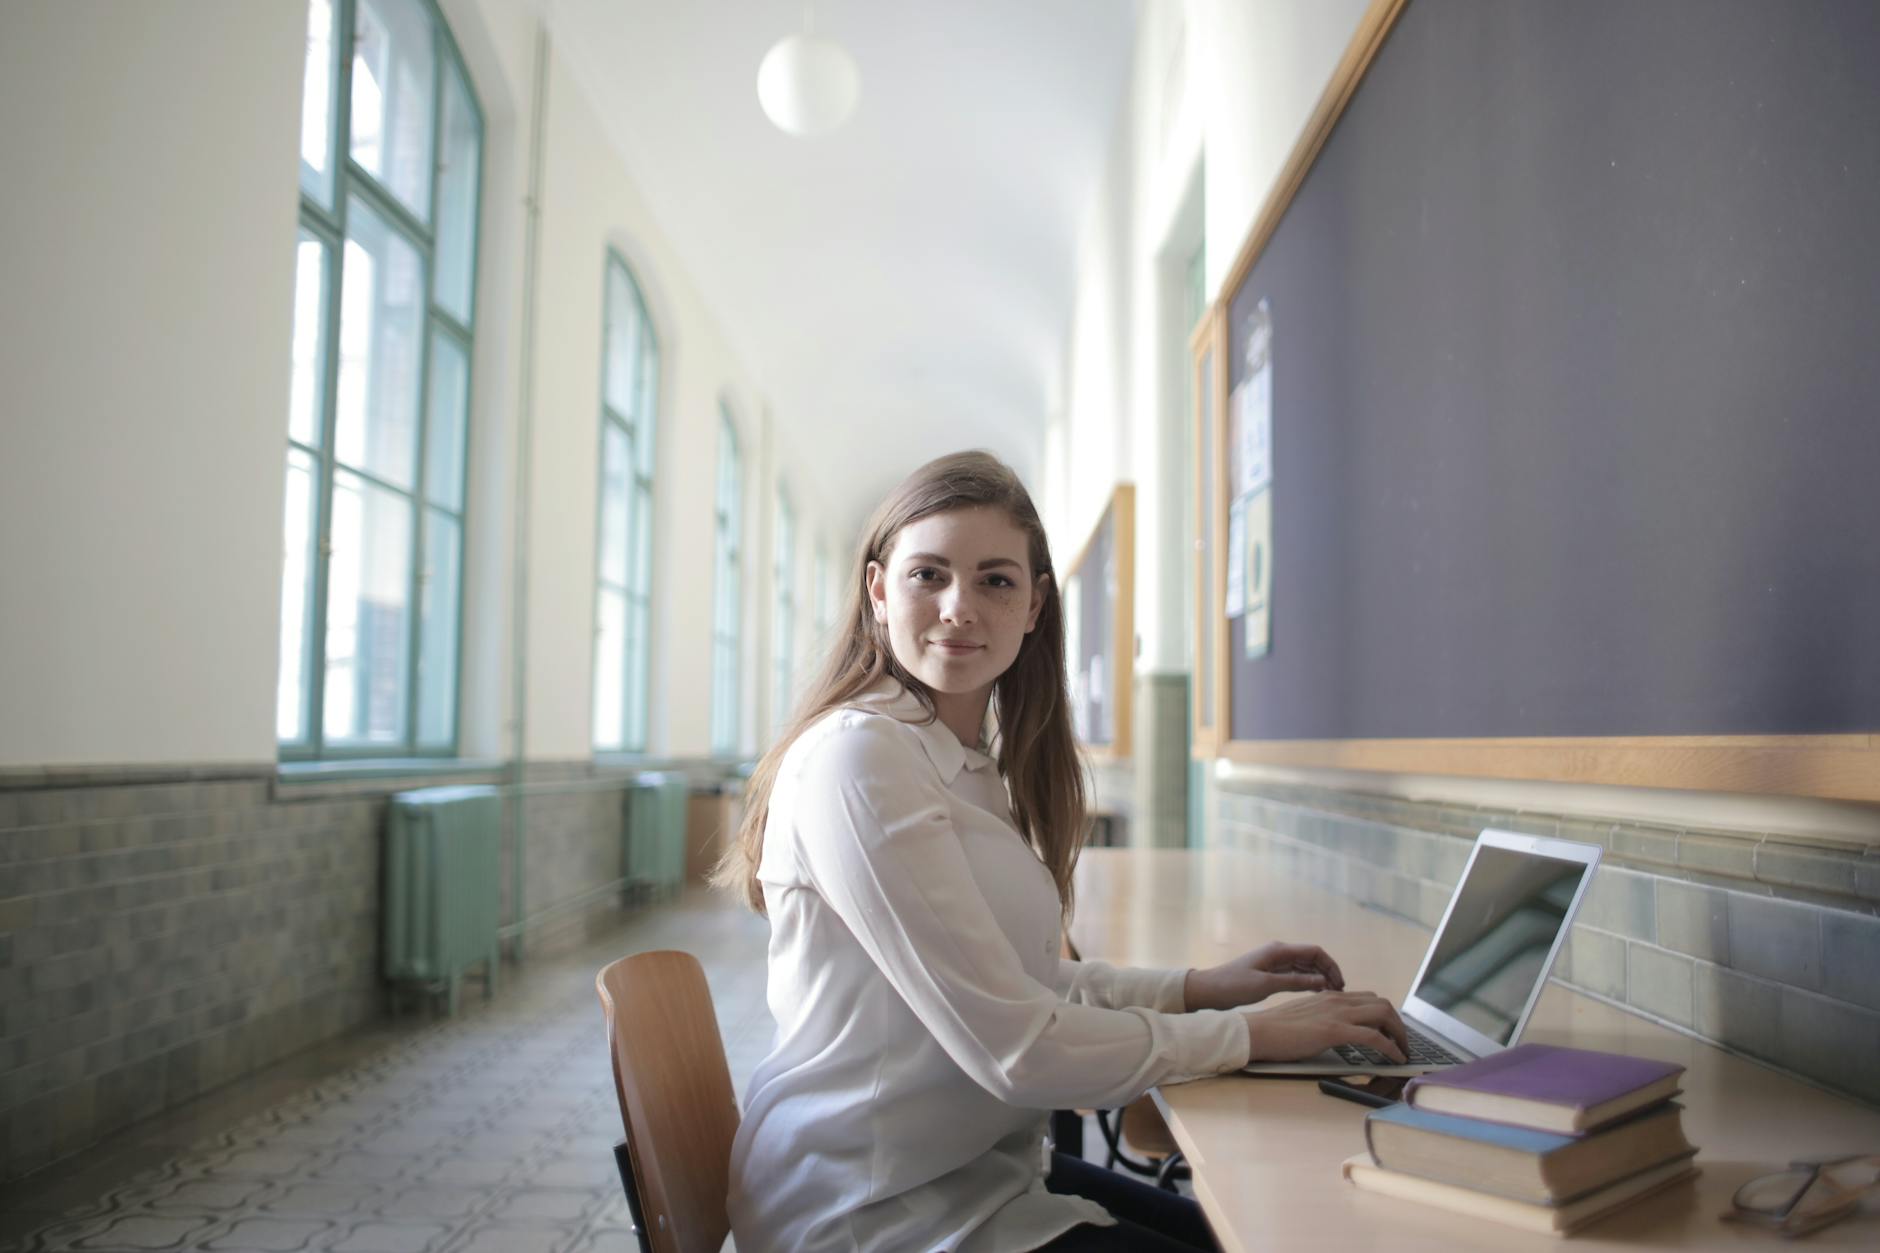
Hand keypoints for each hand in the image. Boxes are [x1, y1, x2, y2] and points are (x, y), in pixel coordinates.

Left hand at [1184, 941, 1345, 1009]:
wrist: (1209, 990)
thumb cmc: (1234, 986)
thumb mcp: (1266, 985)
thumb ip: (1295, 982)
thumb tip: (1323, 981)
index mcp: (1278, 950)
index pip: (1314, 952)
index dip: (1331, 966)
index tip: (1340, 984)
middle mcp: (1279, 953)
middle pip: (1312, 958)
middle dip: (1328, 973)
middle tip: (1339, 993)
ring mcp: (1275, 962)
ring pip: (1305, 967)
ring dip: (1320, 978)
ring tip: (1331, 995)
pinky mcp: (1270, 973)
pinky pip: (1296, 974)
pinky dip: (1308, 982)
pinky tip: (1316, 993)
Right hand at [1242, 991, 1409, 1063]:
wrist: (1258, 1031)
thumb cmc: (1275, 1029)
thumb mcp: (1305, 1016)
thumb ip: (1323, 1017)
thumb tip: (1336, 1030)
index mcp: (1329, 996)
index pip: (1368, 999)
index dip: (1385, 1015)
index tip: (1390, 1032)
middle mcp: (1337, 1000)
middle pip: (1382, 1004)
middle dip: (1398, 1024)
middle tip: (1402, 1043)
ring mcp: (1337, 1013)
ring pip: (1383, 1015)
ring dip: (1399, 1034)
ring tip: (1403, 1051)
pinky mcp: (1335, 1030)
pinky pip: (1374, 1036)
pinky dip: (1391, 1047)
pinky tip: (1396, 1058)